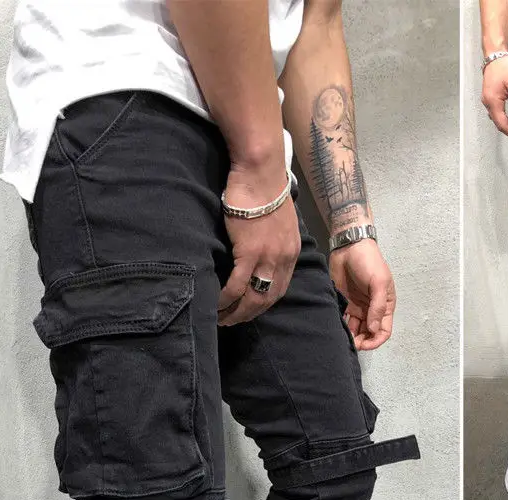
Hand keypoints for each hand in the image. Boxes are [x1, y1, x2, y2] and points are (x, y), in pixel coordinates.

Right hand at [218, 162, 300, 325]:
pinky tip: (217, 303)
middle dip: (249, 314)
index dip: (263, 304)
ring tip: (221, 318)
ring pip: (253, 297)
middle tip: (232, 321)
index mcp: (290, 252)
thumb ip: (272, 237)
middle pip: (267, 299)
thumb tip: (258, 244)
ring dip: (236, 312)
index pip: (280, 288)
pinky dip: (226, 298)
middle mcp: (283, 259)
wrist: (261, 171)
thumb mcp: (277, 218)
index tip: (250, 311)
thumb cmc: (265, 187)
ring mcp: (267, 258)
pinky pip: (237, 285)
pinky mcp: (249, 252)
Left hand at [329, 239, 395, 349]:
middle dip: (362, 341)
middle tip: (351, 342)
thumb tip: (374, 329)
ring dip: (351, 336)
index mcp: (385, 306)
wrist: (349, 247)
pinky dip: (342, 327)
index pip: (384, 330)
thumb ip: (377, 307)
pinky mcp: (344, 303)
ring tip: (343, 337)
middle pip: (369, 333)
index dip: (376, 341)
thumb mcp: (378, 282)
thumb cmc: (369, 262)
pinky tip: (336, 329)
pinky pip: (344, 320)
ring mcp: (358, 307)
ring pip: (356, 329)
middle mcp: (372, 309)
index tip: (364, 345)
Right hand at [481, 55, 507, 144]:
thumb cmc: (504, 67)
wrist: (495, 56)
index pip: (503, 125)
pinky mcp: (490, 98)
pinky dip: (505, 119)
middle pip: (500, 125)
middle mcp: (488, 104)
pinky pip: (497, 114)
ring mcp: (488, 102)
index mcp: (493, 102)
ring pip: (498, 120)